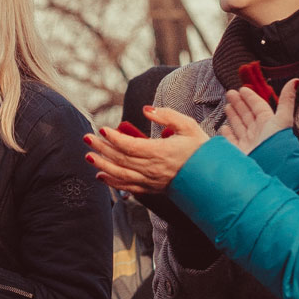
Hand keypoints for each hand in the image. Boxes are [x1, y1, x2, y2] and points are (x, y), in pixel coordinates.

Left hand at [83, 107, 210, 194]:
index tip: (102, 129)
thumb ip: (166, 115)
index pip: (130, 146)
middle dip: (101, 148)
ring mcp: (150, 181)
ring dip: (102, 165)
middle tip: (86, 138)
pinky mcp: (151, 189)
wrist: (211, 177)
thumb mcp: (187, 126)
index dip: (114, 138)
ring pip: (120, 174)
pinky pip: (127, 187)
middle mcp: (152, 169)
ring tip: (88, 156)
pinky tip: (101, 176)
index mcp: (161, 152)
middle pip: (121, 159)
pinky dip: (112, 182)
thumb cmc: (200, 149)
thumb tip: (146, 109)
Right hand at [222, 79, 297, 153]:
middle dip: (239, 104)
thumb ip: (287, 100)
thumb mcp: (283, 118)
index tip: (243, 89)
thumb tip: (296, 80)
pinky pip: (232, 141)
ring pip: (239, 126)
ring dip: (233, 116)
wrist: (269, 168)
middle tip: (230, 93)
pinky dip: (228, 134)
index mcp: (268, 123)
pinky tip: (224, 128)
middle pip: (247, 115)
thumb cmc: (277, 144)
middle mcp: (258, 133)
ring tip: (227, 106)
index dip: (250, 98)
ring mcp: (248, 143)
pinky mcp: (240, 153)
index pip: (258, 106)